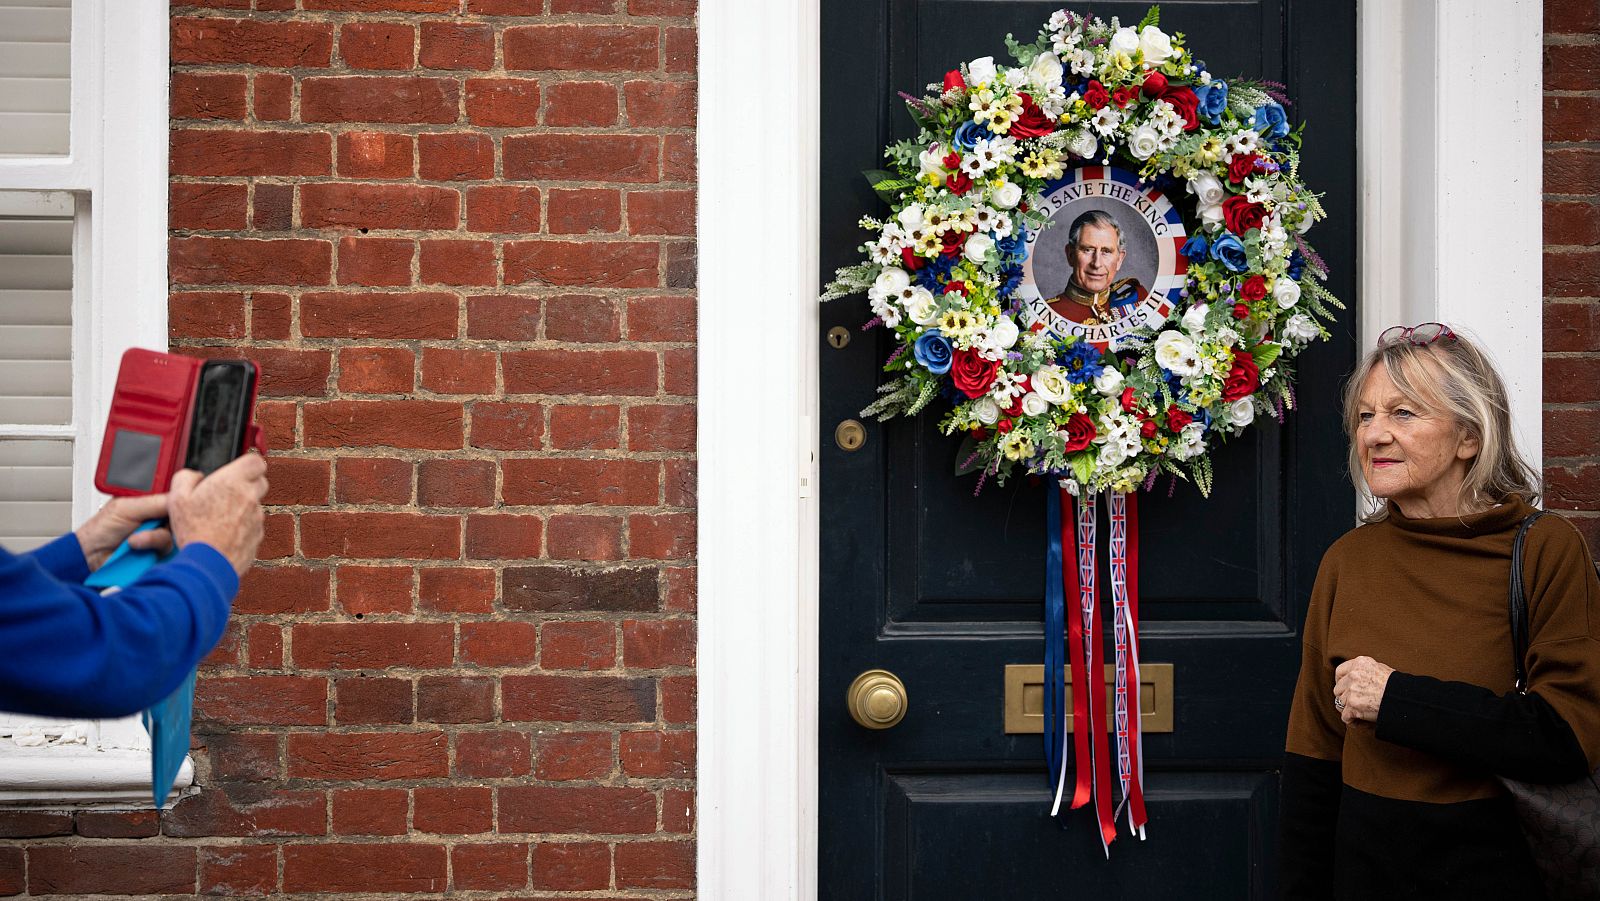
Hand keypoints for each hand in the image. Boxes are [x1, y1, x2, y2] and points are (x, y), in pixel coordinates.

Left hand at [75, 494, 173, 570]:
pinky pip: (168, 551)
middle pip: (178, 518)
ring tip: (134, 540)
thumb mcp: (127, 508)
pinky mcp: (157, 553)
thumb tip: (179, 498)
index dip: (177, 502)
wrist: (90, 556)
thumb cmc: (100, 529)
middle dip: (164, 523)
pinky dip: (153, 549)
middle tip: (150, 524)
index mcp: (150, 502)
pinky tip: (138, 548)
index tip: (174, 507)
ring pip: (173, 535)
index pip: (174, 498)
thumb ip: (154, 502)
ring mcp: (157, 537)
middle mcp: (156, 518)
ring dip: (154, 538)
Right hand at [168, 453, 268, 577]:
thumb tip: (193, 476)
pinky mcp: (258, 536)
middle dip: (247, 484)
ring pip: (256, 506)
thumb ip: (185, 478)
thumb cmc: (194, 531)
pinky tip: (224, 534)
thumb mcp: (177, 498)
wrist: (207, 563)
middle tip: (226, 493)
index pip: (256, 461)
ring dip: (242, 508)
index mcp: (233, 482)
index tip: (238, 469)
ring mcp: (257, 518)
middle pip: (260, 482)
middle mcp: (250, 498)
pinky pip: (253, 526)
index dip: (247, 464)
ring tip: (219, 519)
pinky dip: (243, 527)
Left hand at [1333, 656, 1393, 724]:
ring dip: (1349, 709)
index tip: (1345, 688)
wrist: (1404, 698)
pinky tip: (1360, 722)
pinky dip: (1352, 721)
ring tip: (1360, 713)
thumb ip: (1364, 671)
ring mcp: (1352, 691)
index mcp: (1359, 663)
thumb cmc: (1396, 686)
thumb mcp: (1380, 669)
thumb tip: (1355, 678)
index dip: (1341, 681)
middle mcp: (1353, 675)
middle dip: (1345, 697)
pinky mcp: (1353, 706)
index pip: (1340, 672)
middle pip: (1338, 689)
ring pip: (1341, 703)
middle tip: (1355, 703)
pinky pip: (1345, 717)